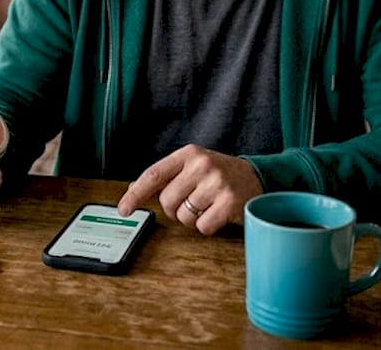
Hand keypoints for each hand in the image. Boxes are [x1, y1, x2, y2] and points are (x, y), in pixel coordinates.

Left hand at [116, 145, 263, 235]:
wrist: (257, 178)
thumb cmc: (219, 175)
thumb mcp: (192, 168)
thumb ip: (165, 177)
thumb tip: (134, 188)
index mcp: (188, 154)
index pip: (153, 174)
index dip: (135, 193)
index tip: (123, 209)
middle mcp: (202, 164)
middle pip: (168, 201)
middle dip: (175, 209)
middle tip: (192, 203)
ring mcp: (217, 182)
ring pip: (184, 216)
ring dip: (193, 219)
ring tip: (208, 206)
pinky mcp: (230, 201)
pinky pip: (203, 226)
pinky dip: (208, 226)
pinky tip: (218, 214)